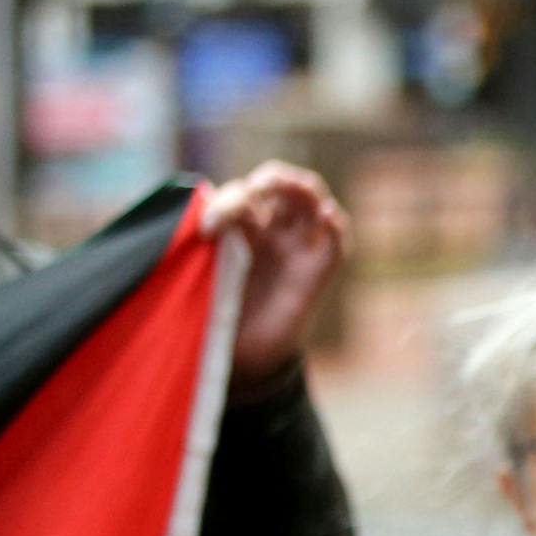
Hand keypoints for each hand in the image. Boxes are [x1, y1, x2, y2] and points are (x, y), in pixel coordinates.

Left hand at [201, 161, 350, 394]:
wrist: (247, 356)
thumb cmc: (225, 314)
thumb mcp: (207, 277)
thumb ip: (205, 249)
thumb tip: (198, 220)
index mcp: (246, 229)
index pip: (244, 193)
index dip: (227, 202)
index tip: (207, 229)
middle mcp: (277, 233)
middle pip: (285, 184)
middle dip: (271, 179)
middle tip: (252, 194)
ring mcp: (300, 250)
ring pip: (313, 200)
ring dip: (303, 188)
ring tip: (285, 192)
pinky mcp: (319, 273)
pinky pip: (337, 242)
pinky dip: (336, 226)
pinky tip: (326, 217)